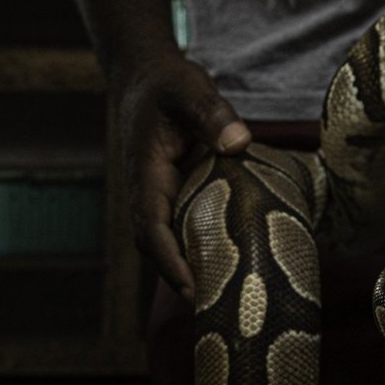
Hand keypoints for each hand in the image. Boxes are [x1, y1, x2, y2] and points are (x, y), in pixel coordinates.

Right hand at [113, 53, 250, 304]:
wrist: (147, 77)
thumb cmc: (167, 84)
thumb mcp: (190, 89)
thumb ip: (212, 114)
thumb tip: (238, 144)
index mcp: (146, 172)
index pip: (151, 227)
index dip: (169, 261)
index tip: (191, 288)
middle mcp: (147, 190)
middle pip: (156, 246)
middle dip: (179, 278)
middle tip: (216, 307)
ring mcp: (157, 194)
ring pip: (167, 241)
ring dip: (188, 268)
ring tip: (223, 296)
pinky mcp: (172, 193)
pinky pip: (180, 227)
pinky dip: (197, 247)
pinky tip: (228, 261)